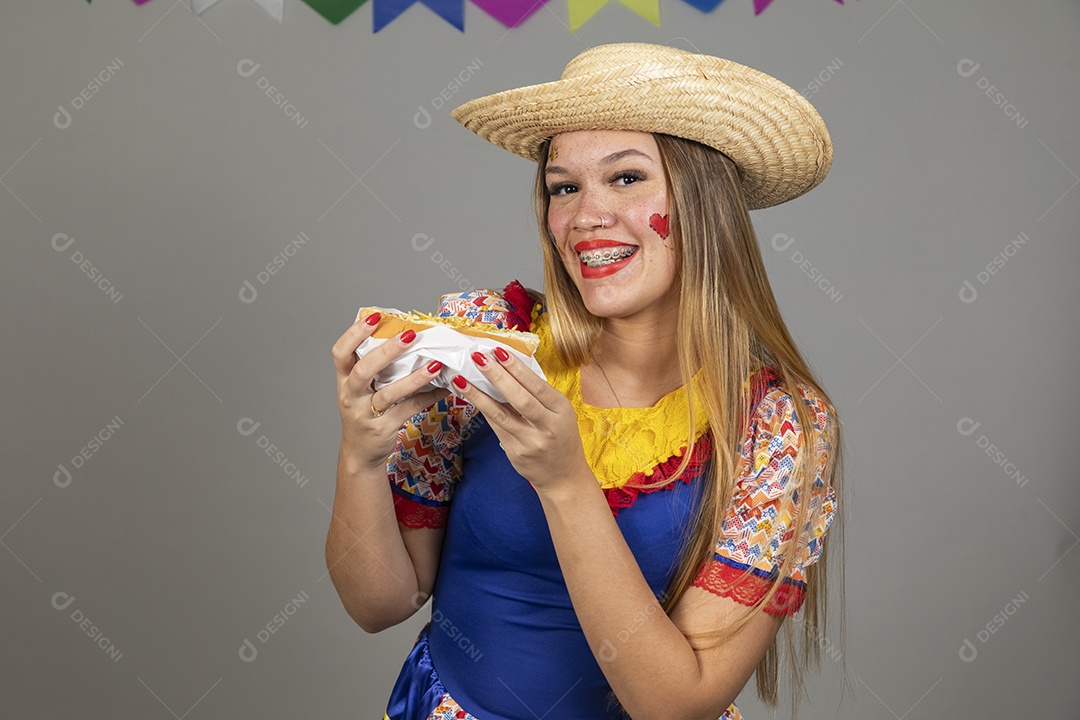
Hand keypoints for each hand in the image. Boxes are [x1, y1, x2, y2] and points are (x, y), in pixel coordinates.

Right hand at [331, 312, 450, 468]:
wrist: (360, 452)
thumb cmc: (364, 411)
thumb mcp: (359, 388)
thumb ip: (373, 365)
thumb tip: (404, 334)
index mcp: (344, 380)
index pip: (340, 353)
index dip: (354, 334)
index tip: (373, 318)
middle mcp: (350, 396)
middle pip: (363, 371)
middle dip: (387, 352)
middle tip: (409, 336)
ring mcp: (366, 414)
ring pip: (389, 393)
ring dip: (414, 378)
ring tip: (435, 364)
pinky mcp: (383, 428)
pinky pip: (408, 409)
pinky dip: (428, 397)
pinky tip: (444, 388)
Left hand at [452, 347, 591, 496]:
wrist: (563, 476)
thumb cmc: (561, 438)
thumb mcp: (560, 413)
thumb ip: (539, 395)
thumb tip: (510, 368)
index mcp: (561, 410)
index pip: (537, 385)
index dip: (517, 368)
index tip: (499, 352)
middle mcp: (548, 426)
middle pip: (519, 398)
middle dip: (497, 376)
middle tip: (478, 358)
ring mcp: (531, 441)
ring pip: (501, 414)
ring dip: (479, 395)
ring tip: (461, 379)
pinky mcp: (516, 452)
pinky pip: (496, 427)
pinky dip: (482, 409)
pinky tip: (470, 396)